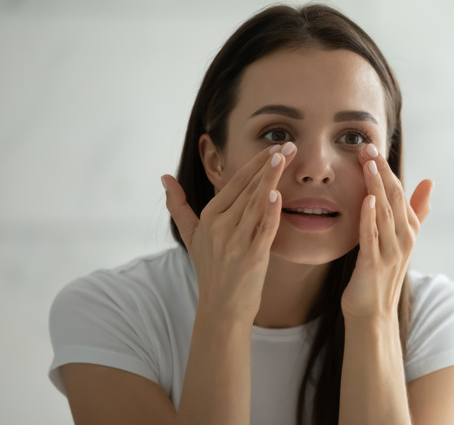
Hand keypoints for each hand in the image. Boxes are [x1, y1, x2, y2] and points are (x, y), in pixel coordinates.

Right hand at [162, 143, 295, 319]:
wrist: (221, 308)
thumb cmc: (210, 270)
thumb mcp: (191, 235)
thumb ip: (178, 206)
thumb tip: (164, 178)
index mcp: (210, 216)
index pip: (235, 183)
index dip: (256, 164)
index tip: (274, 147)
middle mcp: (221, 225)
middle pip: (248, 188)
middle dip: (269, 165)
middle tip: (289, 144)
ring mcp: (236, 241)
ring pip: (256, 203)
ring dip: (270, 179)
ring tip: (285, 157)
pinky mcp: (252, 256)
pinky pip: (262, 230)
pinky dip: (269, 212)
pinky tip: (276, 195)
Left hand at [341, 143, 432, 319]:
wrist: (372, 313)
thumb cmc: (381, 274)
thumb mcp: (400, 239)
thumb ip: (415, 210)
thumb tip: (429, 181)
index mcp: (409, 230)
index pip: (399, 192)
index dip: (386, 169)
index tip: (372, 147)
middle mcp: (403, 238)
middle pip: (394, 198)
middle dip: (381, 171)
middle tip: (367, 148)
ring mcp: (390, 252)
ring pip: (384, 213)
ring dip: (376, 187)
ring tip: (368, 164)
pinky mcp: (374, 265)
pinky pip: (372, 237)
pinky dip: (370, 217)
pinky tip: (366, 200)